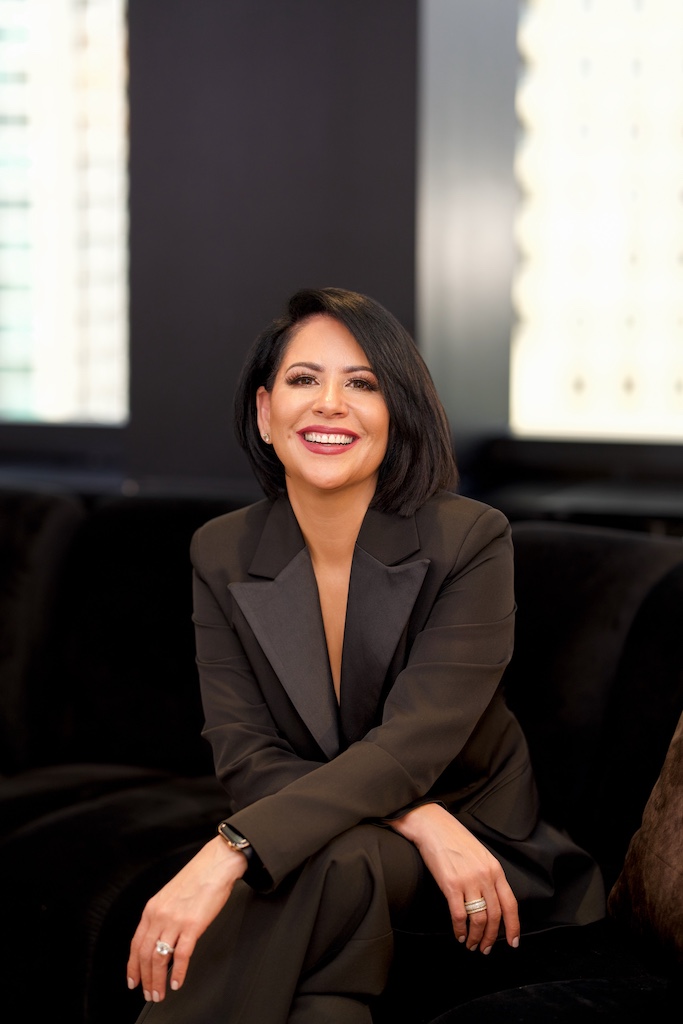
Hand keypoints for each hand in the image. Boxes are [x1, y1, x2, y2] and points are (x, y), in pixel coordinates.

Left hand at [126, 835, 247, 1002]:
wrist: (216, 864)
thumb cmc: (197, 878)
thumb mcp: (170, 896)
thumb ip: (162, 917)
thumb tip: (160, 941)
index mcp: (152, 908)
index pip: (136, 944)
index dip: (133, 966)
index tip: (133, 981)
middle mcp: (160, 915)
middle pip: (145, 955)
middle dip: (145, 979)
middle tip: (149, 993)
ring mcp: (175, 920)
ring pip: (159, 958)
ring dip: (158, 980)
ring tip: (160, 993)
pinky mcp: (193, 925)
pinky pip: (181, 955)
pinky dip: (178, 972)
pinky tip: (177, 981)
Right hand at [387, 803, 519, 953]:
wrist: (432, 826)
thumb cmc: (454, 839)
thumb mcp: (480, 854)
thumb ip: (488, 875)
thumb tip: (492, 901)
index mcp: (495, 869)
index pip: (510, 904)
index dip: (513, 926)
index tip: (512, 942)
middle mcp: (485, 876)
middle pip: (494, 916)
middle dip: (491, 937)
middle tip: (485, 948)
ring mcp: (468, 880)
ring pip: (478, 919)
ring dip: (476, 937)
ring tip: (471, 945)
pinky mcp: (450, 884)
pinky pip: (459, 915)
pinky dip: (460, 929)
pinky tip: (459, 934)